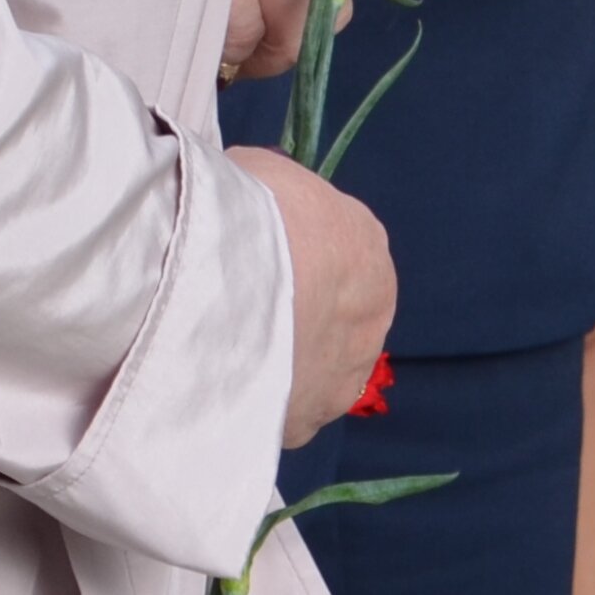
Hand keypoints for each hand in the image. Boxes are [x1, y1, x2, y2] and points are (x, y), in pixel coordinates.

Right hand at [239, 145, 400, 443]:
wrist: (222, 278)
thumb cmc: (244, 209)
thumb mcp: (262, 172)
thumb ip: (270, 196)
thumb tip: (252, 201)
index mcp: (368, 247)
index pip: (341, 255)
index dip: (298, 261)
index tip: (260, 264)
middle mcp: (373, 315)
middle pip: (334, 318)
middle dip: (296, 318)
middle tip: (242, 313)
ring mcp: (344, 375)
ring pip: (314, 371)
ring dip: (282, 365)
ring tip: (226, 355)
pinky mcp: (307, 421)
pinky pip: (283, 412)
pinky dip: (258, 404)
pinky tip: (221, 389)